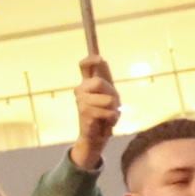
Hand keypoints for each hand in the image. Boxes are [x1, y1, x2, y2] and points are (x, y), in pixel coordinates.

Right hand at [68, 58, 120, 173]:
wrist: (96, 138)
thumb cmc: (104, 115)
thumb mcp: (109, 95)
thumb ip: (105, 79)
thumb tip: (100, 58)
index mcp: (86, 84)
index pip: (84, 66)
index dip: (91, 60)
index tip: (99, 59)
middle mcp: (80, 90)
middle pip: (100, 82)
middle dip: (111, 94)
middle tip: (111, 105)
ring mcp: (81, 102)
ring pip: (107, 99)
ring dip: (114, 110)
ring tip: (108, 116)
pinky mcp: (85, 113)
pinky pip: (107, 112)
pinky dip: (111, 118)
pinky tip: (106, 123)